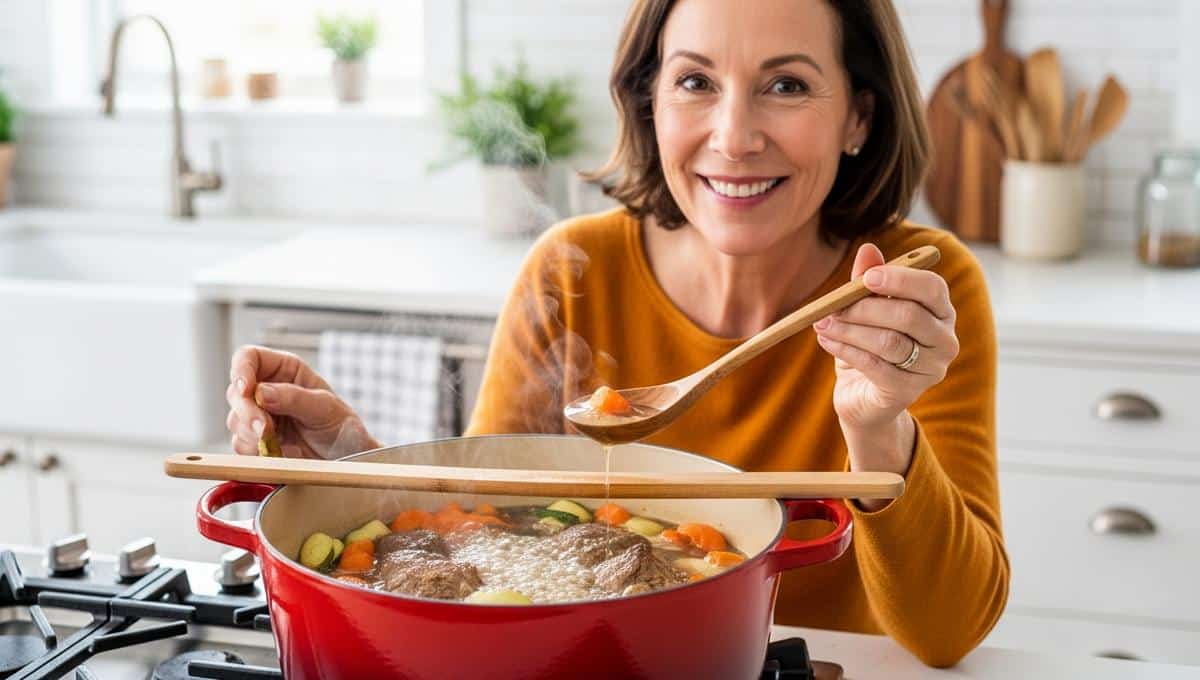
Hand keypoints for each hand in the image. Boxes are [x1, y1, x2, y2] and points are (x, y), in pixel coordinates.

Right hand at [226, 345, 378, 458]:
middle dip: (246, 411)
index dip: (241, 370)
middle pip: (236, 391)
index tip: (246, 389)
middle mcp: (268, 390)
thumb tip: (261, 392)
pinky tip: (273, 452)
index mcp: (286, 371)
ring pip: (235, 419)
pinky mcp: (257, 441)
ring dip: (249, 433)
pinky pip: (240, 444)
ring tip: (275, 442)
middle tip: (265, 429)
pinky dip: (252, 450)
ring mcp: (260, 416)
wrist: (347, 461)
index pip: (249, 357)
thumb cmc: (342, 428)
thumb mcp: (326, 408)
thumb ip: (294, 398)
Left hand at [813, 244, 959, 476]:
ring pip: (889, 342)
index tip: (866, 278)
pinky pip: (876, 366)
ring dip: (850, 330)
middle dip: (864, 308)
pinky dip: (846, 350)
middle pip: (908, 315)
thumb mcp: (866, 309)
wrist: (863, 396)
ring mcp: (931, 369)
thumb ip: (869, 280)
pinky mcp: (908, 392)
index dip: (900, 280)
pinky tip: (827, 342)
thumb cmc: (869, 344)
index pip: (932, 288)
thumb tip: (868, 248)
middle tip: (832, 307)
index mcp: (940, 312)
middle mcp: (945, 340)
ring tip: (822, 324)